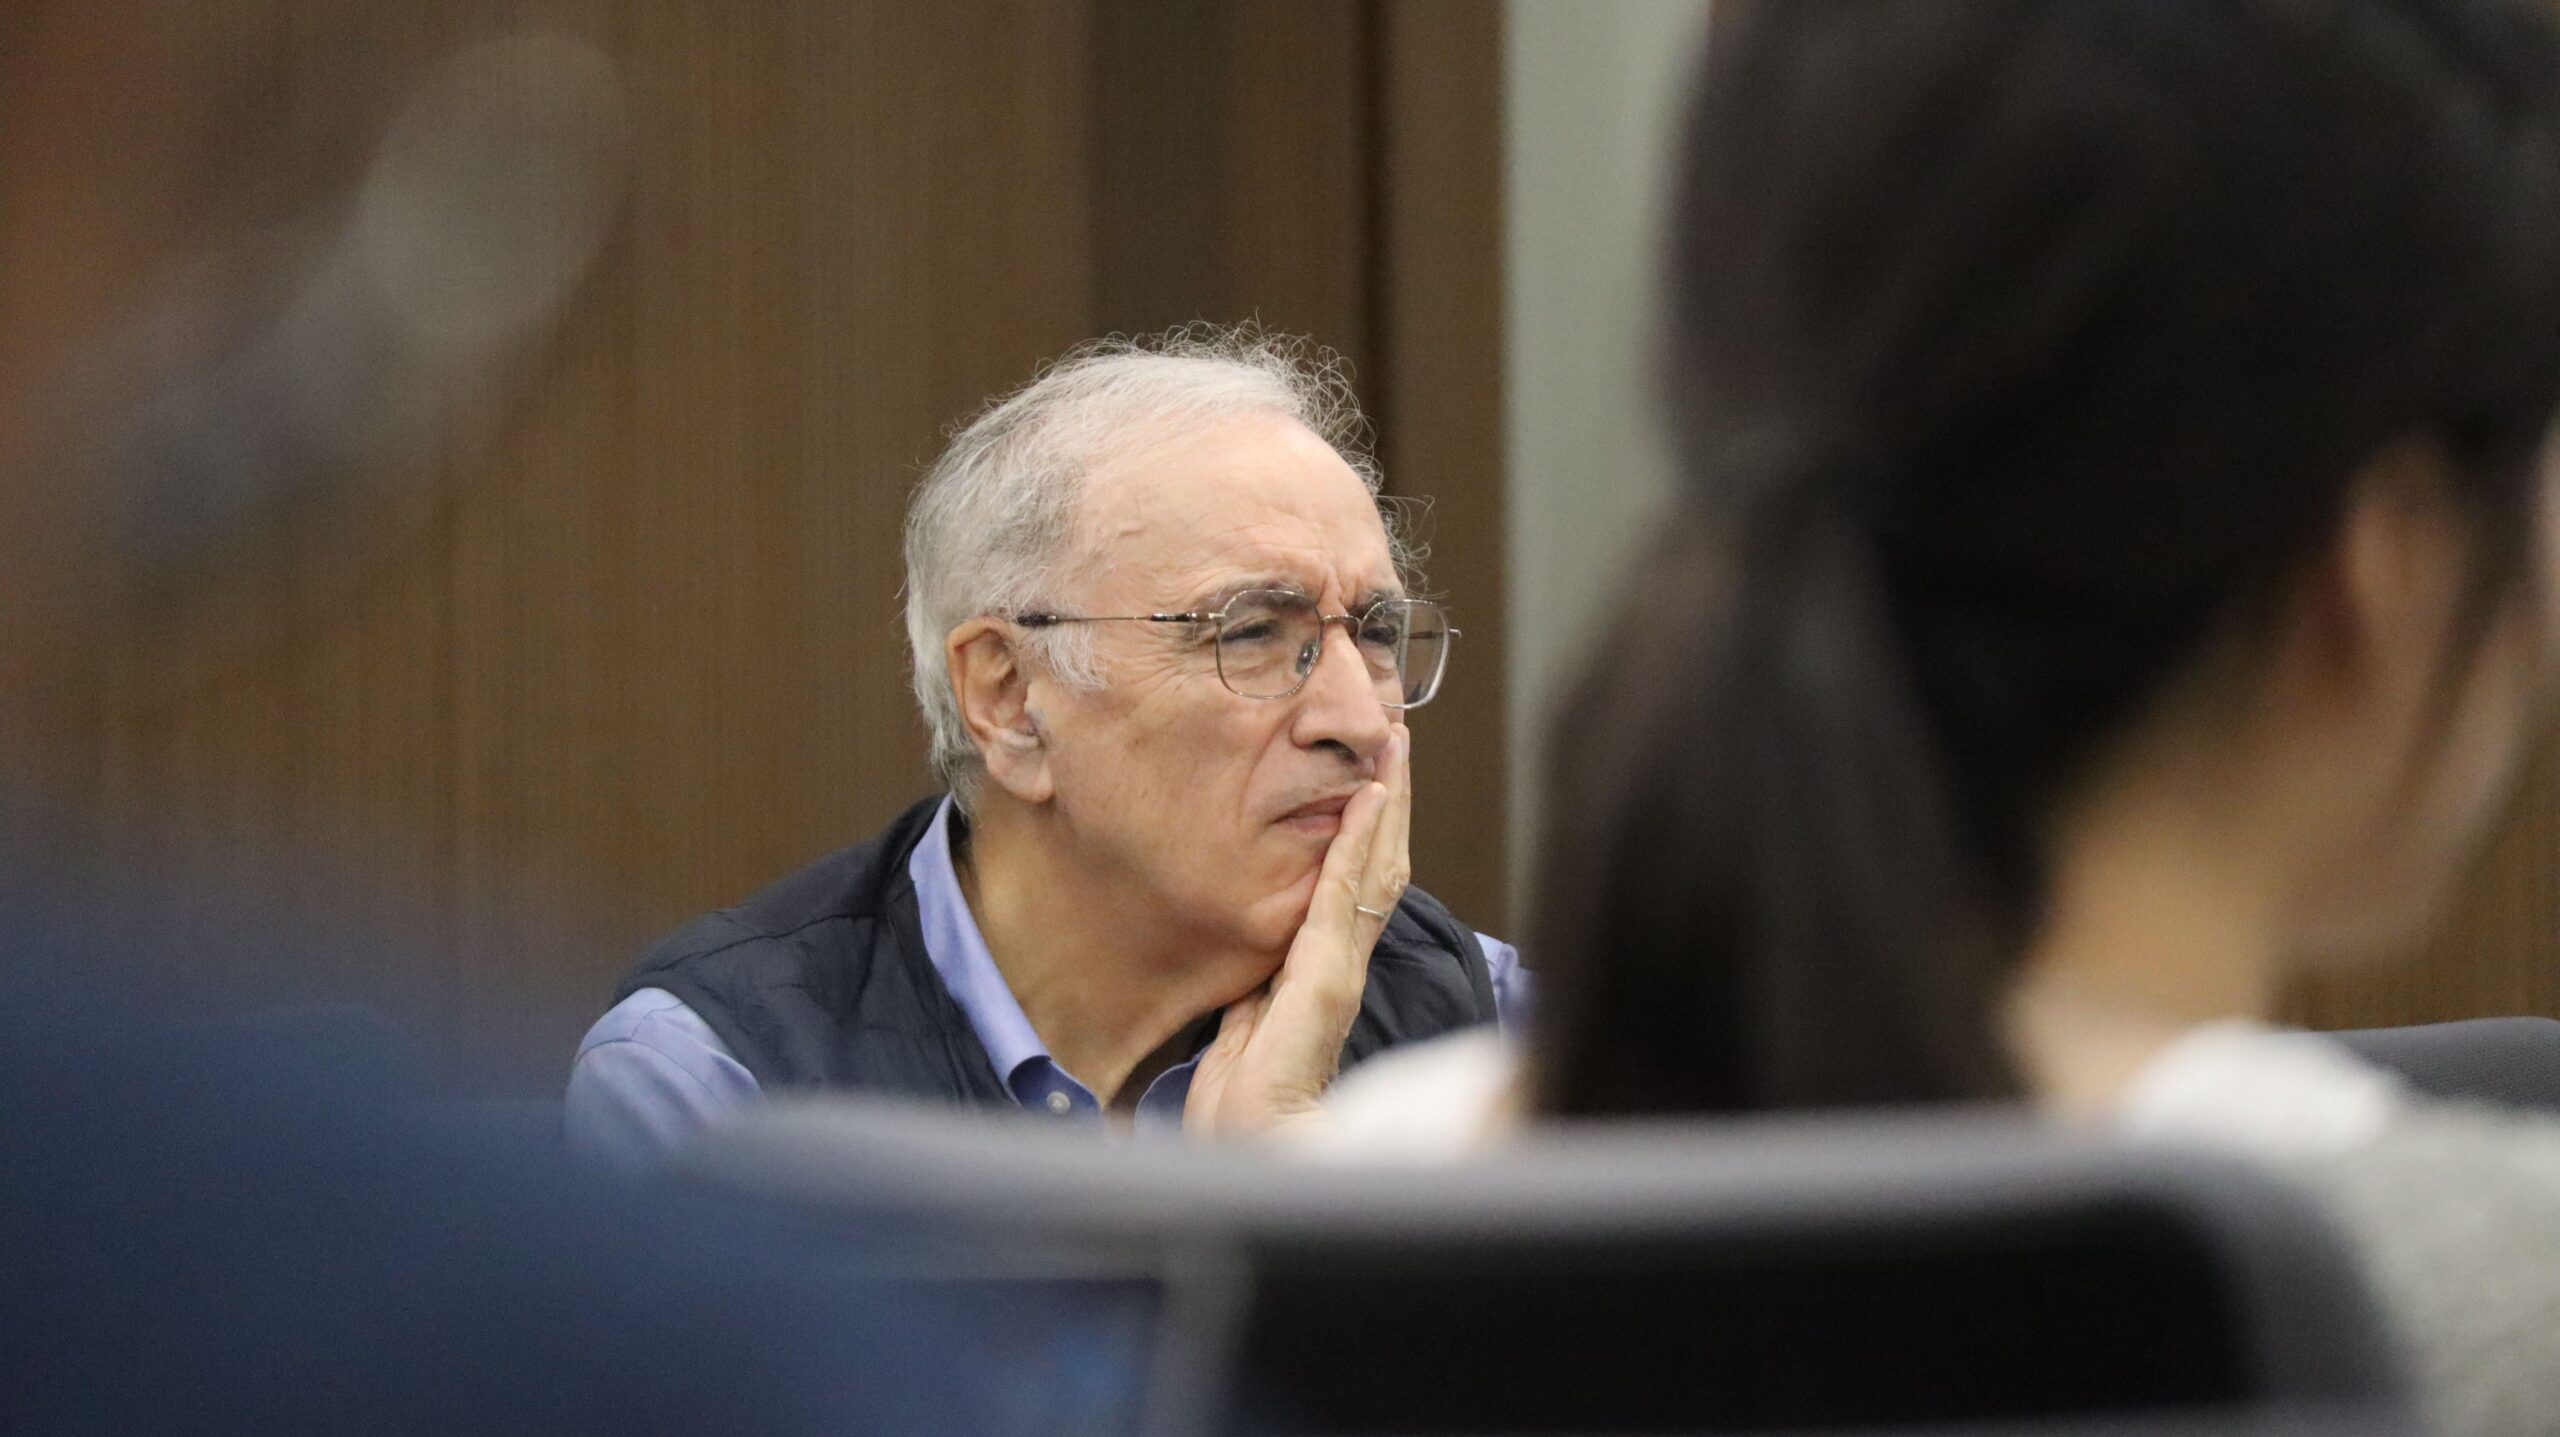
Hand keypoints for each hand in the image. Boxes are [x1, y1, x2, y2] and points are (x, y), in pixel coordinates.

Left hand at [1186, 724, 1411, 1135]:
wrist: (1256, 1153)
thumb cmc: (1245, 1106)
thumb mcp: (1244, 1028)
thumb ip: (1257, 992)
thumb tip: (1254, 968)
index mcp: (1324, 970)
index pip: (1358, 885)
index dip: (1370, 830)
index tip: (1374, 776)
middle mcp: (1343, 962)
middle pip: (1379, 865)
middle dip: (1389, 801)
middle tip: (1396, 740)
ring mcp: (1340, 968)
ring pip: (1373, 869)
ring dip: (1384, 805)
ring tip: (1391, 750)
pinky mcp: (1326, 978)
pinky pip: (1344, 898)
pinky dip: (1356, 845)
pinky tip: (1366, 802)